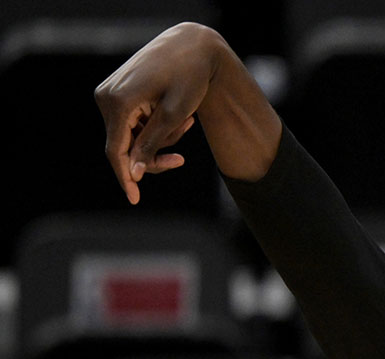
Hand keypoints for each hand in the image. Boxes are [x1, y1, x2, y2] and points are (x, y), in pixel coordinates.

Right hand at [95, 22, 221, 204]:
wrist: (192, 46)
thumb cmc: (189, 77)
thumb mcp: (175, 115)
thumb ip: (152, 145)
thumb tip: (134, 173)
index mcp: (117, 102)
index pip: (117, 151)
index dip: (126, 178)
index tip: (134, 200)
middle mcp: (107, 97)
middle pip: (126, 147)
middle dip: (155, 155)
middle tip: (181, 161)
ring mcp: (111, 95)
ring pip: (133, 137)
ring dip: (161, 138)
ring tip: (188, 123)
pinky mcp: (119, 94)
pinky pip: (136, 124)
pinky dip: (157, 127)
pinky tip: (182, 117)